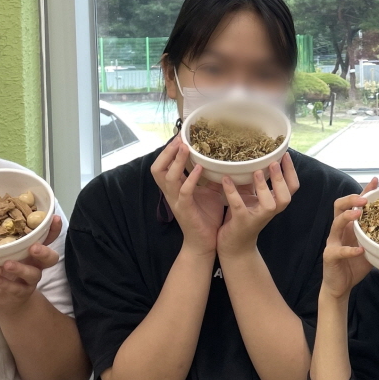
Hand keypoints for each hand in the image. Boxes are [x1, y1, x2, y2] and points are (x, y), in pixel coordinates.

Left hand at [0, 215, 63, 315]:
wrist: (5, 299)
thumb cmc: (7, 269)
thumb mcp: (7, 253)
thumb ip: (5, 241)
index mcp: (35, 252)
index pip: (49, 239)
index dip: (54, 230)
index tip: (55, 218)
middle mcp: (37, 265)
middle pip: (50, 258)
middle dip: (44, 252)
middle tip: (33, 248)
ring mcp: (31, 280)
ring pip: (33, 274)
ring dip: (21, 268)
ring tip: (7, 264)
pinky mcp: (21, 293)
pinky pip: (16, 289)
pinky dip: (5, 283)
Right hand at [150, 137, 224, 258]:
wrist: (206, 243)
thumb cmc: (206, 217)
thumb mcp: (209, 192)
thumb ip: (210, 177)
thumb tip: (222, 160)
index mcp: (175, 188)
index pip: (163, 165)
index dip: (168, 151)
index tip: (180, 136)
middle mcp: (171, 193)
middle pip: (157, 169)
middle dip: (166, 153)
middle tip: (180, 139)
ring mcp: (176, 201)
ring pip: (167, 178)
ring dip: (176, 162)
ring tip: (186, 148)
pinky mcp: (184, 210)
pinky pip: (184, 192)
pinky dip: (190, 179)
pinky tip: (199, 169)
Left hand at [217, 154, 299, 258]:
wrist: (234, 247)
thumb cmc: (244, 218)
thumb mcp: (252, 198)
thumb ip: (255, 182)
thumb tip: (254, 158)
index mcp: (274, 203)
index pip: (292, 187)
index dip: (291, 171)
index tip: (285, 154)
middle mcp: (270, 211)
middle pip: (286, 196)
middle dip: (281, 179)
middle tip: (273, 162)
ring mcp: (256, 218)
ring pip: (269, 205)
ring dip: (264, 187)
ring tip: (256, 172)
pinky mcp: (241, 222)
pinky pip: (239, 206)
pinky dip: (232, 192)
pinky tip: (225, 179)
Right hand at [321, 178, 377, 300]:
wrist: (340, 286)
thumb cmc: (354, 265)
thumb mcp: (370, 249)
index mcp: (349, 227)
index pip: (354, 204)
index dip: (364, 192)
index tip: (376, 182)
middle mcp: (339, 231)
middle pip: (339, 206)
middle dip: (351, 199)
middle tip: (365, 199)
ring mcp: (333, 242)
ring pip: (336, 224)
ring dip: (348, 217)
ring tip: (359, 214)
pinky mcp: (330, 256)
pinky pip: (339, 250)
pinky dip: (350, 250)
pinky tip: (360, 250)